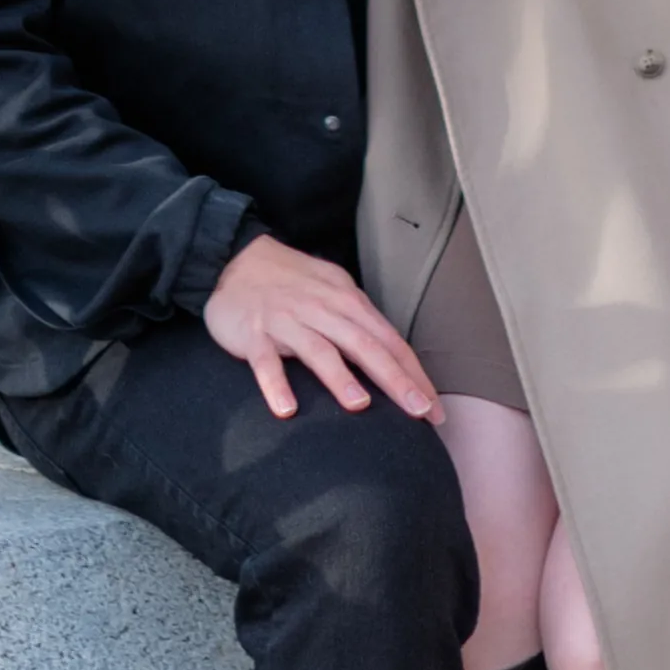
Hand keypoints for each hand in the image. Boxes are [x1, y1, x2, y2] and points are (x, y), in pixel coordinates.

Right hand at [201, 231, 440, 424]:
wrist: (235, 258)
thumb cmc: (293, 283)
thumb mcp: (333, 293)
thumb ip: (359, 323)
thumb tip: (394, 361)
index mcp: (347, 301)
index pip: (389, 340)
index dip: (413, 374)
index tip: (434, 409)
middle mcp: (322, 309)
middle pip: (364, 346)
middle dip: (395, 380)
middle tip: (418, 411)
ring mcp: (287, 320)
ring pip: (318, 350)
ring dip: (339, 377)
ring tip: (359, 405)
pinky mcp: (254, 332)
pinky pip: (265, 361)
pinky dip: (275, 384)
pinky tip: (286, 409)